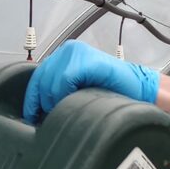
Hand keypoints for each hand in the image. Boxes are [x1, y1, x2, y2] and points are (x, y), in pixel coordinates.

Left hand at [23, 41, 160, 122]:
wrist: (139, 89)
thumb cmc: (110, 92)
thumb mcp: (78, 89)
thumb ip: (58, 90)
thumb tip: (35, 108)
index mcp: (62, 56)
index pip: (37, 78)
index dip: (31, 99)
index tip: (30, 117)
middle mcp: (67, 50)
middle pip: (40, 80)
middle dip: (42, 103)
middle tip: (49, 118)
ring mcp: (75, 53)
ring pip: (50, 82)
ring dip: (54, 101)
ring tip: (65, 111)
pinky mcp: (85, 60)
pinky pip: (64, 80)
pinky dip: (65, 93)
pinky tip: (74, 101)